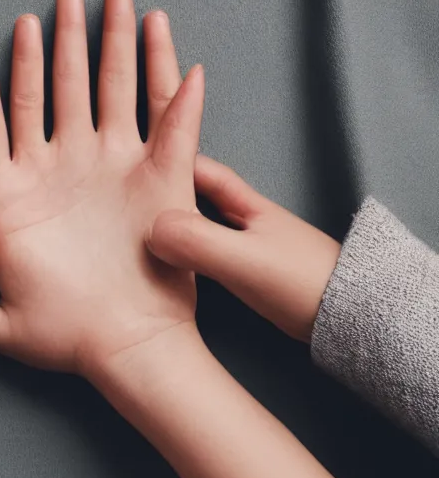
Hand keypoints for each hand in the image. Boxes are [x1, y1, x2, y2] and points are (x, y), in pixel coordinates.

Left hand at [0, 0, 202, 373]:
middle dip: (57, 44)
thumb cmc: (65, 339)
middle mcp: (62, 176)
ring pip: (107, 91)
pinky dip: (167, 78)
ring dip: (107, 44)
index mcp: (16, 199)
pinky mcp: (160, 178)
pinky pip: (166, 118)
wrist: (132, 350)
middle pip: (55, 92)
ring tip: (108, 1)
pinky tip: (163, 37)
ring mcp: (111, 172)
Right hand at [148, 155, 341, 341]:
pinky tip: (175, 265)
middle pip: (198, 196)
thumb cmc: (301, 283)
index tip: (136, 164)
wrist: (347, 316)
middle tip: (131, 197)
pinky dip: (188, 253)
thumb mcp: (243, 260)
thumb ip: (198, 243)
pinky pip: (209, 253)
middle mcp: (247, 219)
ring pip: (202, 225)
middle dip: (167, 192)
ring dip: (175, 225)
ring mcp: (250, 245)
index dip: (171, 162)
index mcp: (246, 205)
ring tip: (142, 231)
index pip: (202, 171)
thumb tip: (150, 231)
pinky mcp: (252, 272)